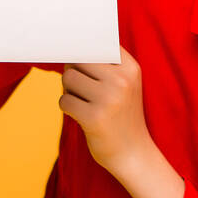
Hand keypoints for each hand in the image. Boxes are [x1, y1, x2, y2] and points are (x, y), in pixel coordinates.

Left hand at [59, 46, 152, 177]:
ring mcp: (109, 99)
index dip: (83, 51)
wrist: (133, 153)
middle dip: (73, 72)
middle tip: (82, 89)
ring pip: (68, 78)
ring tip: (83, 102)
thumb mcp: (124, 84)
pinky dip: (67, 107)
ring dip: (69, 90)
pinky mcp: (94, 118)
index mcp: (131, 68)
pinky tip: (81, 116)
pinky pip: (64, 101)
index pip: (96, 44)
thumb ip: (102, 64)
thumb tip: (68, 48)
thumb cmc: (121, 114)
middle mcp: (122, 80)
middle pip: (78, 60)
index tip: (81, 61)